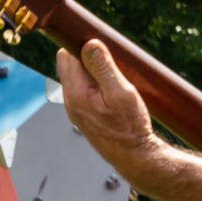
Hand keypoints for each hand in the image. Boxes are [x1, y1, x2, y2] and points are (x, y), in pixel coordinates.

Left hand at [56, 41, 160, 171]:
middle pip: (69, 64)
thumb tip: (89, 44)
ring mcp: (74, 108)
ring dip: (92, 69)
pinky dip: (94, 81)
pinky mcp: (82, 112)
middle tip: (111, 61)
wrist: (132, 155)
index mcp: (76, 93)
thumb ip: (103, 68)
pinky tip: (111, 87)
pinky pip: (82, 87)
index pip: (68, 56)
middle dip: (86, 56)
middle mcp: (69, 101)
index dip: (84, 45)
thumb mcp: (121, 92)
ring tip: (113, 76)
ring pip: (76, 75)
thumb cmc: (129, 126)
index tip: (103, 47)